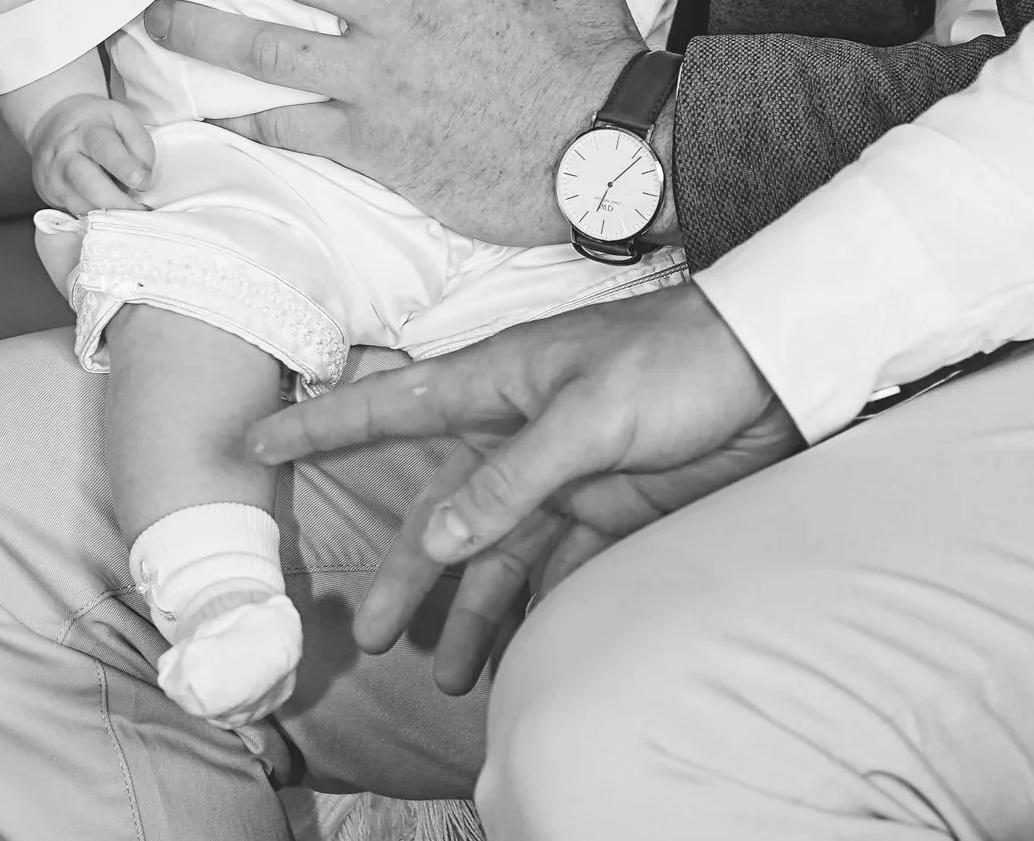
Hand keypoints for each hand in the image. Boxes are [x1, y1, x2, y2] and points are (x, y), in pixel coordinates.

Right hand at [29, 93, 153, 212]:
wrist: (52, 124)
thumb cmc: (95, 123)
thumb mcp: (121, 119)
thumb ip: (139, 144)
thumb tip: (144, 178)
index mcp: (87, 130)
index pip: (104, 148)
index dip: (124, 167)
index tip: (141, 182)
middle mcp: (66, 154)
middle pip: (86, 181)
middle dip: (115, 200)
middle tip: (138, 210)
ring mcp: (55, 176)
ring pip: (79, 202)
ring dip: (107, 214)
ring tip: (129, 217)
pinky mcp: (52, 195)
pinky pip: (75, 212)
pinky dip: (96, 219)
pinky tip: (112, 219)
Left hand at [143, 0, 641, 243]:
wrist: (607, 148)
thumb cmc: (588, 41)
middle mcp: (398, 9)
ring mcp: (381, 79)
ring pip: (265, 46)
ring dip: (198, 28)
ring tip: (148, 15)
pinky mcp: (377, 144)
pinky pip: (290, 126)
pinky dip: (242, 116)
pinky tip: (204, 108)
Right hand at [247, 283, 800, 694]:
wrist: (774, 372)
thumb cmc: (679, 362)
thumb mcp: (590, 415)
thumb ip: (512, 478)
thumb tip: (436, 539)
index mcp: (502, 381)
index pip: (395, 405)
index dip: (327, 423)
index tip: (260, 440)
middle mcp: (521, 427)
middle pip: (441, 505)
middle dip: (406, 568)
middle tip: (373, 632)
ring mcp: (564, 472)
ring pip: (493, 549)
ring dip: (467, 606)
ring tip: (444, 670)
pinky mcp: (610, 507)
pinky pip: (552, 568)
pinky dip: (527, 610)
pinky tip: (511, 652)